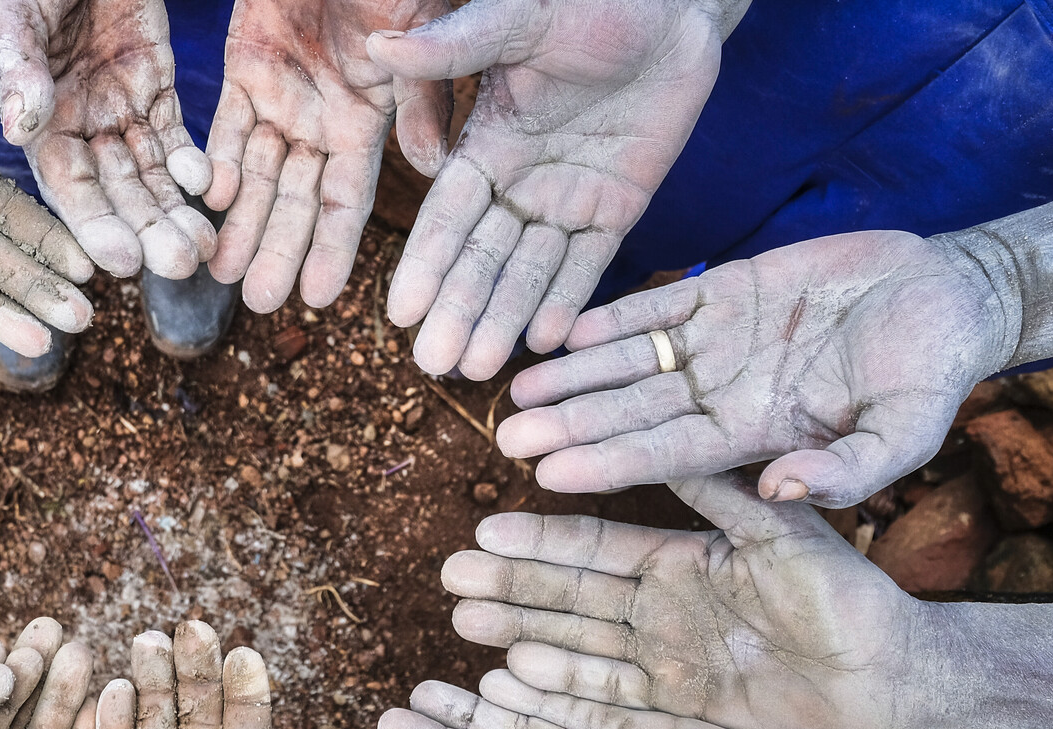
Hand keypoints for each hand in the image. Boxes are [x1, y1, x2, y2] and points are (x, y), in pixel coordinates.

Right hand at [0, 0, 216, 278]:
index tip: (123, 261)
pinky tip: (208, 185)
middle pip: (116, 192)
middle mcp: (78, 127)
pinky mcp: (155, 89)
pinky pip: (176, 136)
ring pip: (151, 175)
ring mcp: (120, 110)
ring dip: (175, 211)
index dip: (94, 224)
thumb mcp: (13, 15)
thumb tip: (21, 128)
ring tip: (203, 247)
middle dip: (147, 230)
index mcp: (35, 121)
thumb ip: (16, 69)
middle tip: (181, 264)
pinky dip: (192, 162)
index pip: (67, 186)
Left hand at [202, 0, 451, 311]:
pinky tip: (208, 201)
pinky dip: (216, 163)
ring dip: (240, 223)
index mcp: (370, 114)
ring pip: (258, 174)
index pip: (352, 197)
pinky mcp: (244, 67)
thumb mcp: (416, 25)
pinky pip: (226, 128)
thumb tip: (434, 166)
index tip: (321, 300)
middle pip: (299, 199)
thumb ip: (420, 93)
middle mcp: (325, 115)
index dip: (336, 247)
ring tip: (216, 272)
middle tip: (257, 304)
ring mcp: (282, 93)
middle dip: (278, 249)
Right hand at [369, 0, 726, 378]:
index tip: (399, 311)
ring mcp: (569, 198)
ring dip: (504, 318)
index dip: (425, 263)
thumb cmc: (592, 2)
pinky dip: (570, 299)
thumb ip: (458, 45)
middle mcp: (521, 180)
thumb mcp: (522, 19)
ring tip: (480, 368)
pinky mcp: (620, 206)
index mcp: (487, 141)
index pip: (448, 214)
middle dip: (459, 309)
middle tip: (434, 363)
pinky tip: (546, 339)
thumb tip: (379, 47)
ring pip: (530, 270)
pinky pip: (590, 263)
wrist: (673, 8)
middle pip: (483, 257)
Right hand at [442, 473, 938, 728]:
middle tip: (447, 571)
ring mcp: (668, 653)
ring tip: (461, 616)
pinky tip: (511, 671)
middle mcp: (665, 603)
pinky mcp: (681, 701)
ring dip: (520, 627)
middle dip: (510, 581)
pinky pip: (611, 689)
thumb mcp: (784, 532)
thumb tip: (672, 442)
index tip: (486, 525)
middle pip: (572, 590)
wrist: (889, 672)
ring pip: (578, 637)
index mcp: (685, 556)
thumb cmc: (848, 594)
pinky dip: (563, 680)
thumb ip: (725, 493)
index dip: (542, 537)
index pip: (598, 543)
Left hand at [497, 231, 1016, 504]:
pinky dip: (615, 314)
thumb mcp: (904, 432)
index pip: (669, 456)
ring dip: (577, 374)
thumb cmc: (932, 375)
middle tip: (506, 440)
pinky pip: (660, 303)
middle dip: (572, 425)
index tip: (551, 475)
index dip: (609, 463)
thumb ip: (846, 467)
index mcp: (759, 433)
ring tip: (519, 388)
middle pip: (634, 413)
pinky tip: (566, 327)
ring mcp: (722, 340)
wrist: (950, 297)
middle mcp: (727, 392)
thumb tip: (782, 490)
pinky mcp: (728, 287)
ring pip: (633, 360)